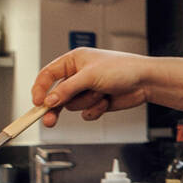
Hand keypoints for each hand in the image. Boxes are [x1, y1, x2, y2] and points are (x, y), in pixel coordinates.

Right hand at [31, 48, 149, 127]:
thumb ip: (67, 89)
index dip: (40, 89)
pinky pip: (86, 113)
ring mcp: (87, 90)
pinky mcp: (96, 102)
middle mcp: (78, 75)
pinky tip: (106, 101)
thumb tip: (50, 100)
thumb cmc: (122, 69)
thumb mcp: (90, 75)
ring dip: (87, 102)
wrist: (145, 82)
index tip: (37, 103)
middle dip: (55, 108)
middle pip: (56, 95)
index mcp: (73, 61)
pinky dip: (95, 110)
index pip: (48, 75)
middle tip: (49, 121)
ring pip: (73, 106)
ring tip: (101, 93)